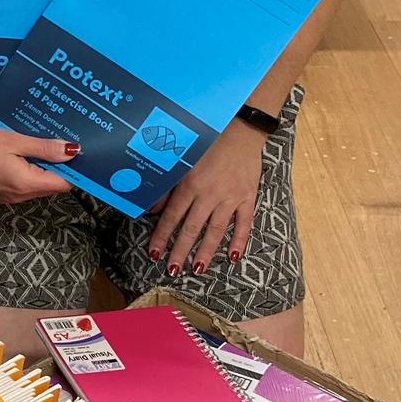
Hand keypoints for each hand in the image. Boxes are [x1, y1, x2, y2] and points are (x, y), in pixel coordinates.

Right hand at [0, 121, 78, 204]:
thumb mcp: (14, 141)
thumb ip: (44, 148)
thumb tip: (72, 152)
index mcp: (25, 184)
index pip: (64, 183)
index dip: (74, 168)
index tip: (79, 151)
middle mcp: (19, 196)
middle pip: (52, 184)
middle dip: (59, 165)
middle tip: (61, 141)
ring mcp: (9, 196)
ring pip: (39, 184)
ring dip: (44, 167)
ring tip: (41, 144)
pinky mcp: (1, 192)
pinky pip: (25, 184)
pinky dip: (30, 170)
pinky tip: (24, 152)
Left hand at [149, 122, 266, 277]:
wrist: (241, 131)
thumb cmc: (208, 144)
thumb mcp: (183, 161)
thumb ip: (168, 186)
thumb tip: (152, 210)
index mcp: (190, 184)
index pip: (172, 216)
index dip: (162, 236)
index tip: (154, 254)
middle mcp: (210, 194)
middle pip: (192, 228)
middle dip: (181, 251)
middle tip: (172, 270)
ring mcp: (231, 197)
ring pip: (216, 230)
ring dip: (207, 251)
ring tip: (198, 269)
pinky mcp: (248, 197)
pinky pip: (244, 223)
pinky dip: (239, 241)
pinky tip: (233, 257)